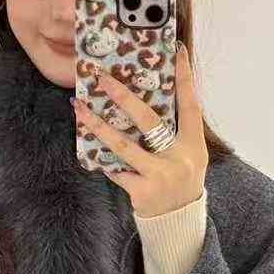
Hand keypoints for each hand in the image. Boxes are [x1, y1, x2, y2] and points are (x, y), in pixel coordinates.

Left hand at [72, 43, 206, 218]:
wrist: (178, 222)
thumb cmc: (179, 180)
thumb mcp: (188, 156)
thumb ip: (174, 132)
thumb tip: (142, 100)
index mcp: (194, 145)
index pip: (190, 105)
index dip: (185, 78)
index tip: (178, 51)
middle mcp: (180, 158)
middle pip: (148, 119)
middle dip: (123, 96)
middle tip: (102, 78)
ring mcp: (160, 175)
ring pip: (122, 144)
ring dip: (97, 124)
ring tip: (79, 108)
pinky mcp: (142, 191)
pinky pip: (115, 168)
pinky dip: (102, 158)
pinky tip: (87, 146)